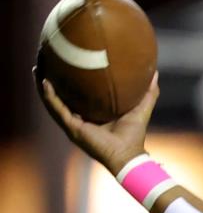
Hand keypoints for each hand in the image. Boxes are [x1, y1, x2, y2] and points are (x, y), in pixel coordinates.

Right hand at [36, 69, 158, 174]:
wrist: (128, 155)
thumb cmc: (134, 135)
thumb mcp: (141, 108)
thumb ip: (148, 92)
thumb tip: (154, 72)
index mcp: (91, 113)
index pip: (76, 93)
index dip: (68, 78)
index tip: (65, 60)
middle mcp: (78, 117)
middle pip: (59, 94)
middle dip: (49, 77)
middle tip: (44, 58)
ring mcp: (72, 123)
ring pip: (52, 101)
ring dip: (43, 84)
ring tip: (37, 67)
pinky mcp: (72, 128)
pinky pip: (56, 109)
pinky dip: (49, 96)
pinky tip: (45, 82)